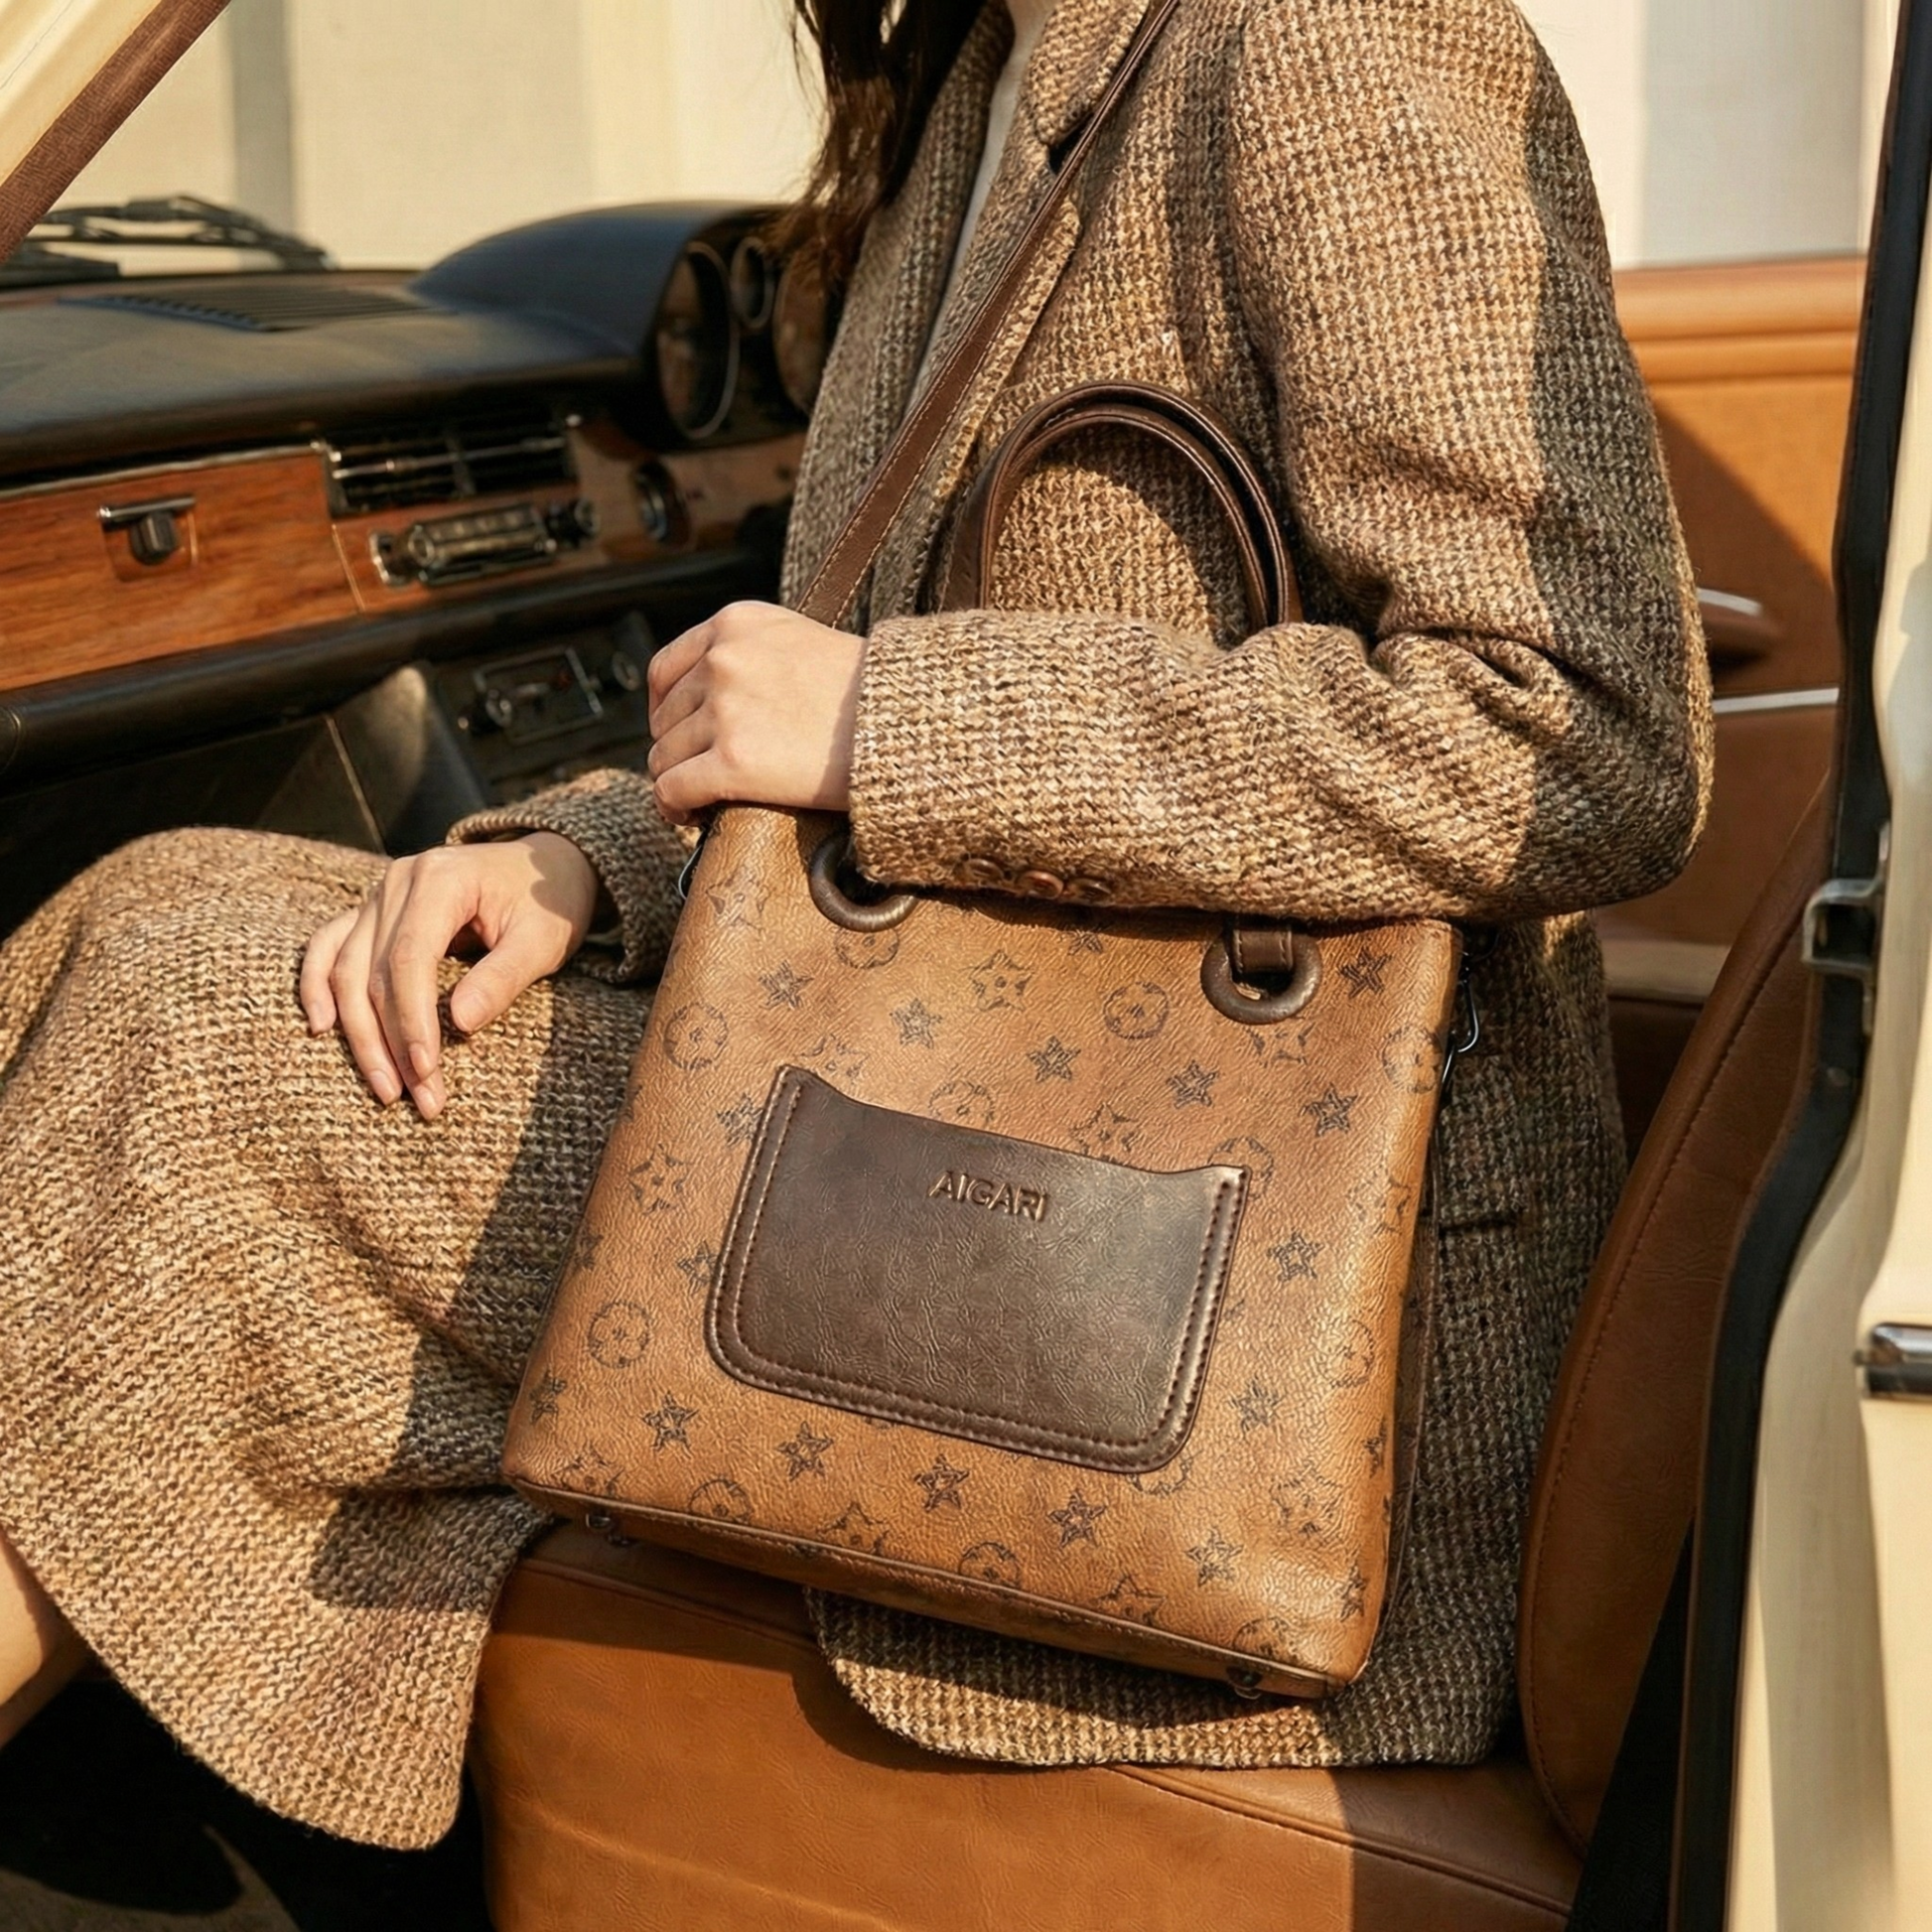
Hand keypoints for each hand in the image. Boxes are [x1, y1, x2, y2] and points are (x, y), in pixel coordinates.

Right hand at [300, 832, 598, 1118]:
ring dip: (359, 1033)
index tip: (427, 1069)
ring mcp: (379, 895)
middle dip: (391, 1042)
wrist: (546, 866)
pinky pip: (329, 948)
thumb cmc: (547, 904)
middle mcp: (399, 882)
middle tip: (418, 1098)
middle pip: (373, 971)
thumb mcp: (542, 939)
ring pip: (346, 969)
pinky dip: (318, 986)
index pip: (409, 958)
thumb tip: (460, 1024)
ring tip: (385, 1088)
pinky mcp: (372, 913)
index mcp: (440, 879)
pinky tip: (321, 1027)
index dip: (412, 1019)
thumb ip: (502, 977)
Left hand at [646, 601, 863, 824]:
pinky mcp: (733, 762)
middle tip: (700, 773)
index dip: (666, 709)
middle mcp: (723, 660)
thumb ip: (754, 654)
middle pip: (666, 718)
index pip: (667, 669)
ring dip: (678, 780)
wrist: (907, 724)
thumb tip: (715, 694)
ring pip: (665, 756)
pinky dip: (672, 807)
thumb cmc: (870, 692)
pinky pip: (672, 788)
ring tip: (699, 798)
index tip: (678, 732)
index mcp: (737, 624)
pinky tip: (689, 816)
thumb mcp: (803, 642)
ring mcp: (725, 710)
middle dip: (679, 749)